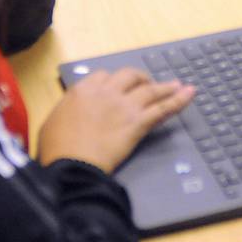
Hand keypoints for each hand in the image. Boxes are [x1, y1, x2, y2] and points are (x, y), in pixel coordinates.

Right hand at [38, 66, 195, 172]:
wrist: (72, 166)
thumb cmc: (57, 149)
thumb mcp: (52, 123)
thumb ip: (66, 111)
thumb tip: (70, 112)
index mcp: (82, 90)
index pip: (103, 76)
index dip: (113, 81)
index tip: (117, 87)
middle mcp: (106, 92)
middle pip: (129, 76)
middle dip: (140, 78)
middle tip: (147, 85)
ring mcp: (124, 106)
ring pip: (150, 90)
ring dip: (165, 86)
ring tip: (177, 85)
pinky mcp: (137, 123)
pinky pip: (162, 108)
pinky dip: (178, 100)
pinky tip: (189, 94)